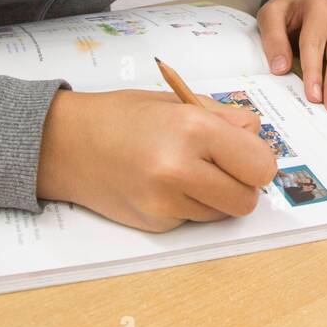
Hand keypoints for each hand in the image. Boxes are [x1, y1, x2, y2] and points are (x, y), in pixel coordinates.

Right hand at [37, 89, 275, 232]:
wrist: (66, 143)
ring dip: (216, 196)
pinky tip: (163, 184)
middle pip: (246, 199)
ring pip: (222, 214)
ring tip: (186, 170)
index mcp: (193, 130)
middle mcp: (180, 171)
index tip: (245, 152)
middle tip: (221, 165)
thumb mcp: (178, 101)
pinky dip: (189, 205)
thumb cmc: (124, 116)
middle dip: (241, 184)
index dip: (258, 160)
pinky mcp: (155, 225)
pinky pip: (194, 220)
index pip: (260, 165)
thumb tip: (258, 135)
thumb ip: (225, 118)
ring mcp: (165, 203)